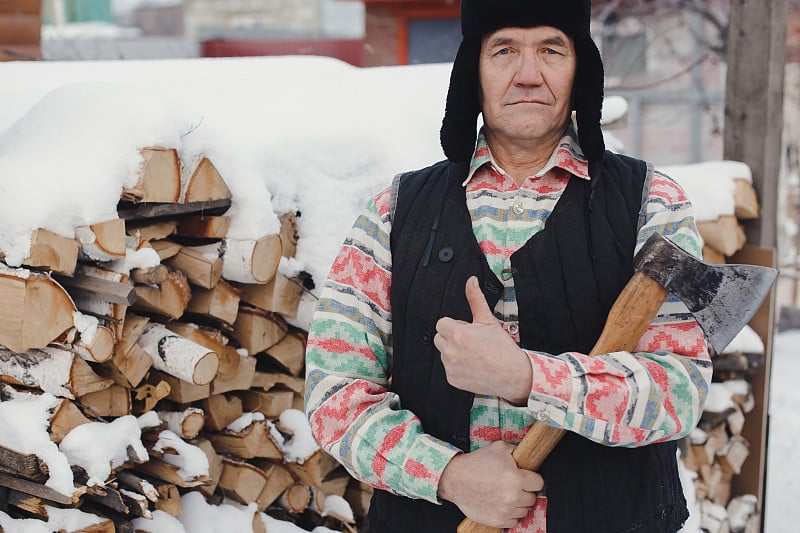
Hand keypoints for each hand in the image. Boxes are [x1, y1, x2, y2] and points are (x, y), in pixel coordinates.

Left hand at [434, 276, 531, 403]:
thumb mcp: (488, 320)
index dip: (455, 325)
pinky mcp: (452, 379)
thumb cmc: (502, 348)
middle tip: (471, 341)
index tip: (466, 330)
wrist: (512, 374)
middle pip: (439, 337)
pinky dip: (457, 366)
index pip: (441, 323)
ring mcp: (450, 366)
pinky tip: (472, 364)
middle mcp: (451, 351)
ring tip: (473, 353)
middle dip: (452, 337)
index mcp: (457, 334)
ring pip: (443, 353)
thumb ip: (475, 299)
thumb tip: (471, 282)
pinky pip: (448, 368)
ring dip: (453, 351)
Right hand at [438, 441, 542, 528]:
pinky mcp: (497, 521)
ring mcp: (505, 510)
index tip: (528, 479)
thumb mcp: (498, 448)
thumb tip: (526, 456)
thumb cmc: (475, 464)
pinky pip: (514, 521)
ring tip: (506, 494)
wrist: (456, 479)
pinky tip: (503, 505)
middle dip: (525, 491)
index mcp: (516, 478)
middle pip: (532, 498)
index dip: (533, 479)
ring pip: (524, 510)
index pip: (539, 483)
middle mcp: (513, 496)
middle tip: (514, 486)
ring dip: (518, 503)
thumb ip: (516, 451)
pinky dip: (510, 514)